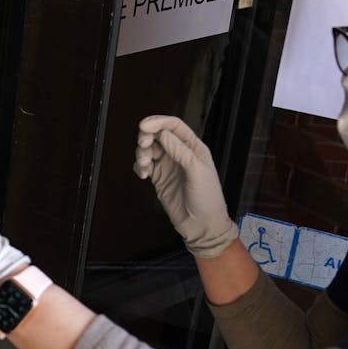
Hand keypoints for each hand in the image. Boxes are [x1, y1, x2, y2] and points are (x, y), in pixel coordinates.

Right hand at [133, 115, 236, 257]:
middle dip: (147, 137)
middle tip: (143, 146)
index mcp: (193, 148)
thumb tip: (163, 133)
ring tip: (144, 166)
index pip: (174, 126)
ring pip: (149, 150)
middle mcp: (180, 154)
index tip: (143, 126)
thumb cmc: (207, 199)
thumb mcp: (197, 172)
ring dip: (142, 154)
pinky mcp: (159, 178)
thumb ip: (180, 151)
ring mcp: (168, 166)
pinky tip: (143, 175)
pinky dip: (139, 167)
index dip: (158, 122)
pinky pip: (144, 166)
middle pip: (158, 135)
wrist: (202, 226)